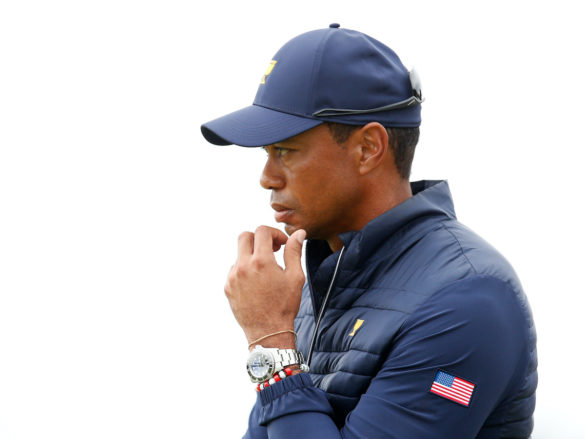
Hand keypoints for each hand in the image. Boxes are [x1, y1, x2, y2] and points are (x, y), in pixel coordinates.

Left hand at [224, 226, 305, 348]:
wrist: (268, 332)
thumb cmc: (284, 305)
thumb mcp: (295, 277)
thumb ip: (294, 252)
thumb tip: (298, 234)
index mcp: (261, 261)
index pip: (262, 231)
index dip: (274, 233)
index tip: (282, 244)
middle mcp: (243, 266)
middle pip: (245, 236)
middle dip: (259, 239)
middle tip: (271, 249)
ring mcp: (233, 277)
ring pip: (239, 254)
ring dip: (252, 256)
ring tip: (266, 272)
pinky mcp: (228, 287)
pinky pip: (235, 270)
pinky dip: (245, 270)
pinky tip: (257, 284)